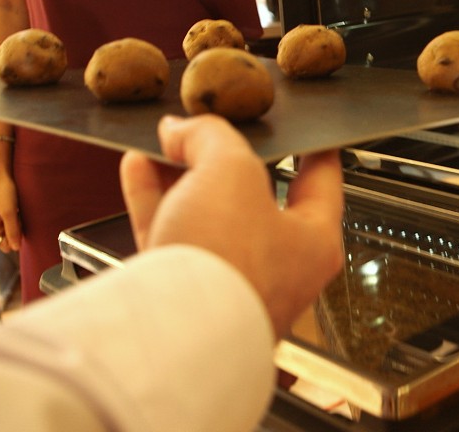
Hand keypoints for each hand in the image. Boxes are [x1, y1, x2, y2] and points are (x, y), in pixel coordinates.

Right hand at [0, 172, 21, 251]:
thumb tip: (15, 248)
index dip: (15, 239)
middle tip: (18, 217)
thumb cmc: (3, 192)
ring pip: (9, 230)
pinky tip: (16, 208)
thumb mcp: (9, 213)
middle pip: (7, 239)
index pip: (4, 246)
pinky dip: (15, 217)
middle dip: (16, 232)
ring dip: (17, 224)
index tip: (18, 226)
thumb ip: (12, 231)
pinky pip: (9, 221)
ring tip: (17, 211)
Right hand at [119, 114, 344, 336]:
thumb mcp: (230, 170)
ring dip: (183, 174)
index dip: (309, 144)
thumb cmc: (226, 262)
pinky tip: (137, 167)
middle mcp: (276, 267)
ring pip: (207, 214)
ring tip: (167, 141)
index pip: (321, 178)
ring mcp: (228, 282)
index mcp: (313, 241)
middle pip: (253, 196)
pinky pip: (171, 233)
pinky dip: (154, 198)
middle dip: (226, 158)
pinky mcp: (183, 294)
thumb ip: (212, 138)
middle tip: (209, 128)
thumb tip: (183, 130)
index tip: (302, 126)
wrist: (172, 332)